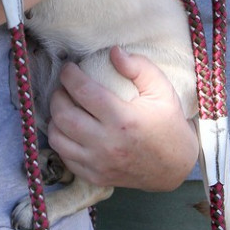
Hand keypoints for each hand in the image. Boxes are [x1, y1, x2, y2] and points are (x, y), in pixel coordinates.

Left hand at [47, 47, 198, 190]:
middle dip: (57, 95)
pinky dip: (62, 141)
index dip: (69, 75)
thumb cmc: (167, 122)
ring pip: (58, 138)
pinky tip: (70, 129)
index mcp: (122, 119)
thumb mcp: (161, 89)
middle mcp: (106, 144)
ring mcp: (99, 163)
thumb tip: (113, 51)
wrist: (174, 166)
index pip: (83, 91)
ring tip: (65, 107)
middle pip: (63, 115)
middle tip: (64, 86)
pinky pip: (65, 158)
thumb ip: (138, 66)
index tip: (69, 68)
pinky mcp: (95, 177)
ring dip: (55, 119)